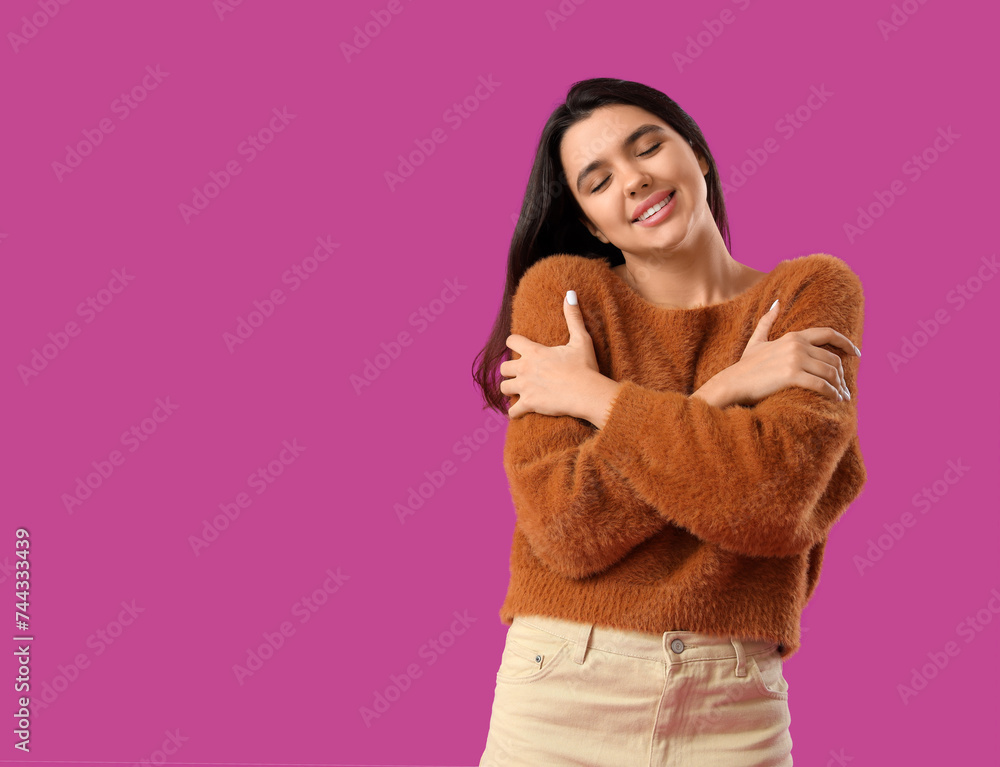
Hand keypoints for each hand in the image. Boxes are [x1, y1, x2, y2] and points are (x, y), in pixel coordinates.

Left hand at [500, 290, 603, 420]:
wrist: (587, 393)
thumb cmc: (585, 366)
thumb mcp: (581, 339)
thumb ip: (573, 317)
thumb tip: (571, 293)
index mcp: (534, 351)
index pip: (511, 341)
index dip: (514, 343)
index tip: (519, 346)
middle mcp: (525, 368)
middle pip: (503, 367)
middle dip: (510, 370)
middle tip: (520, 373)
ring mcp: (525, 387)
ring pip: (504, 388)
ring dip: (510, 389)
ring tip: (518, 390)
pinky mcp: (529, 404)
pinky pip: (512, 411)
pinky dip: (515, 412)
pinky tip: (521, 411)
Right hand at [703, 299, 860, 406]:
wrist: (733, 383)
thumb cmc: (745, 366)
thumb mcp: (756, 341)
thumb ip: (767, 321)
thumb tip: (776, 302)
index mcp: (793, 336)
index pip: (828, 334)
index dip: (846, 343)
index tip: (856, 353)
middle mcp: (797, 345)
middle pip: (833, 358)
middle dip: (842, 375)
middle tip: (845, 388)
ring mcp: (795, 360)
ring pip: (830, 372)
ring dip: (839, 386)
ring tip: (841, 396)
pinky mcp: (792, 376)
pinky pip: (821, 385)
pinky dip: (832, 393)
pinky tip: (834, 400)